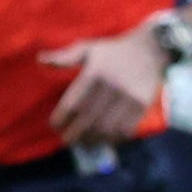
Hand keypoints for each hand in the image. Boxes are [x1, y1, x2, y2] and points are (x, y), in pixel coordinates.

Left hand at [41, 30, 164, 145]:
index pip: (72, 104)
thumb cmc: (114, 51)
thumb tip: (41, 60)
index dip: (61, 119)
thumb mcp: (88, 49)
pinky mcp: (141, 105)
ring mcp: (128, 97)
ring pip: (106, 128)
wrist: (151, 49)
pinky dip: (112, 139)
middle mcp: (110, 86)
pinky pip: (125, 129)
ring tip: (83, 142)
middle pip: (87, 120)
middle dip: (74, 134)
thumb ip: (65, 58)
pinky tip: (103, 140)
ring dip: (92, 139)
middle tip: (66, 140)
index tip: (55, 125)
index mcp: (94, 73)